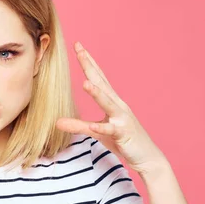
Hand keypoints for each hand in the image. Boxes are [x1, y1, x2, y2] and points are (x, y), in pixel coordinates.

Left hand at [56, 42, 166, 175]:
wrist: (147, 157)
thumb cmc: (123, 141)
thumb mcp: (98, 131)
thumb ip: (79, 125)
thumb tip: (57, 122)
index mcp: (112, 101)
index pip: (98, 77)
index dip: (88, 62)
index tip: (78, 46)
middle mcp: (118, 105)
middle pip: (102, 82)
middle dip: (90, 66)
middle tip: (79, 50)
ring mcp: (122, 118)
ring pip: (108, 103)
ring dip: (97, 93)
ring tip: (85, 83)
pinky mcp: (123, 134)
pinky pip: (110, 130)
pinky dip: (101, 127)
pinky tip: (92, 125)